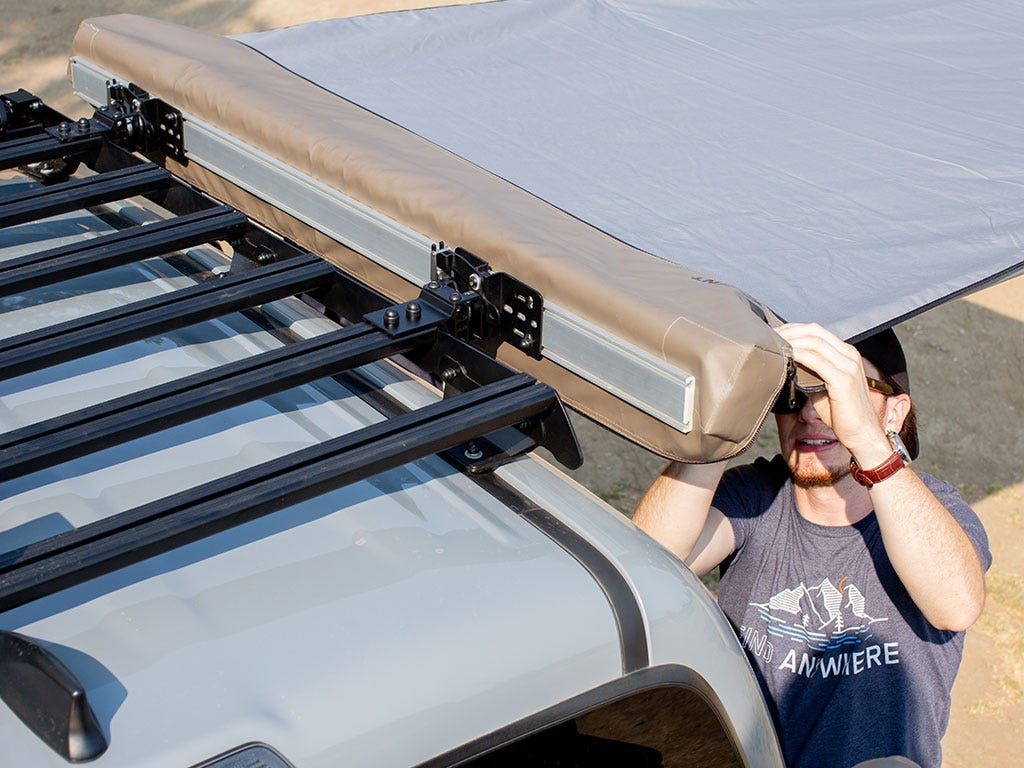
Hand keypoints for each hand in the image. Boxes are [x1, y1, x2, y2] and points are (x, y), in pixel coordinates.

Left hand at [776, 323, 890, 462]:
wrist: (862, 434)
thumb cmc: (842, 413)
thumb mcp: (823, 387)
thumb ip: (810, 374)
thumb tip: (787, 367)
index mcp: (846, 353)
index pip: (817, 331)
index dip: (793, 330)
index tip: (774, 335)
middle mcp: (850, 355)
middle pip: (814, 331)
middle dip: (788, 332)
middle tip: (769, 338)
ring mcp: (848, 365)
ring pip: (815, 342)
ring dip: (791, 342)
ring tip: (773, 346)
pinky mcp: (844, 379)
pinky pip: (817, 360)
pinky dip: (798, 355)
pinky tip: (785, 357)